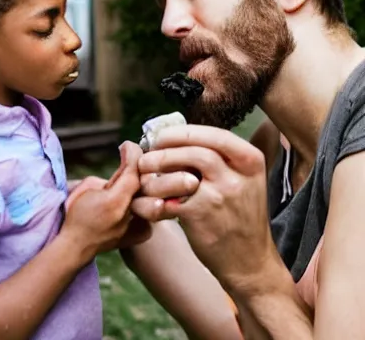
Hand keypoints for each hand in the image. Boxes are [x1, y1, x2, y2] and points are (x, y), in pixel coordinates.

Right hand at [61, 141, 147, 262]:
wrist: (77, 246)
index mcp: (113, 201)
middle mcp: (129, 215)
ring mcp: (137, 227)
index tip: (127, 145)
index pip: (133, 171)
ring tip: (139, 178)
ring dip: (149, 184)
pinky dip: (149, 200)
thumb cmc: (77, 213)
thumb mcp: (88, 187)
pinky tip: (144, 194)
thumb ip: (112, 177)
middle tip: (136, 158)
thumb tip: (130, 168)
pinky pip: (152, 210)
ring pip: (153, 196)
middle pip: (147, 183)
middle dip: (142, 168)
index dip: (132, 154)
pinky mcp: (142, 233)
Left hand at [134, 124, 280, 295]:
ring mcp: (220, 196)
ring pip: (180, 173)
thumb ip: (219, 158)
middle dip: (165, 149)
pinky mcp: (200, 216)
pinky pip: (166, 200)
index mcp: (251, 161)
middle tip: (148, 157)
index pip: (215, 134)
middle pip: (195, 148)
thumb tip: (177, 136)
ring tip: (144, 178)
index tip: (163, 137)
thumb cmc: (239, 216)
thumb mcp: (244, 180)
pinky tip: (144, 203)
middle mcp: (238, 176)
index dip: (184, 133)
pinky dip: (150, 200)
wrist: (250, 262)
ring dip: (155, 174)